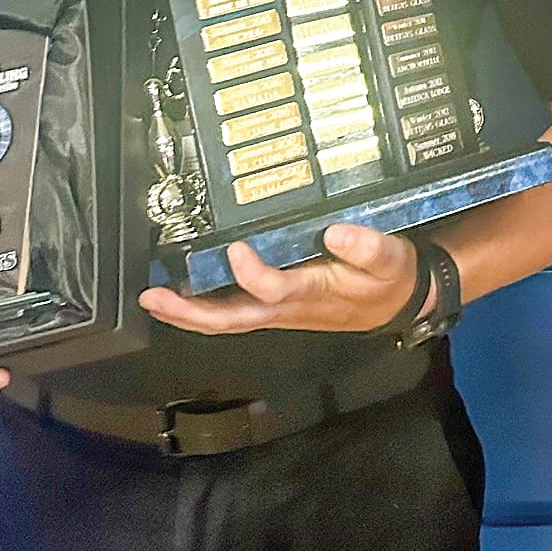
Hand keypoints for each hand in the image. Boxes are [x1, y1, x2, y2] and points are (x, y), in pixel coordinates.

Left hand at [138, 224, 421, 335]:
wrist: (398, 303)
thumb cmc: (389, 280)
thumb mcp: (391, 260)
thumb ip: (368, 247)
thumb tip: (335, 231)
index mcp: (313, 294)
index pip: (275, 290)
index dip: (252, 275)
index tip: (236, 248)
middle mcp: (287, 308)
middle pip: (232, 319)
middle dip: (190, 313)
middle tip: (154, 298)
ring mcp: (279, 310)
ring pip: (226, 319)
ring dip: (187, 313)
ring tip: (152, 298)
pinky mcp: (276, 305)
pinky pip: (233, 311)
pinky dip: (202, 306)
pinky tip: (182, 293)